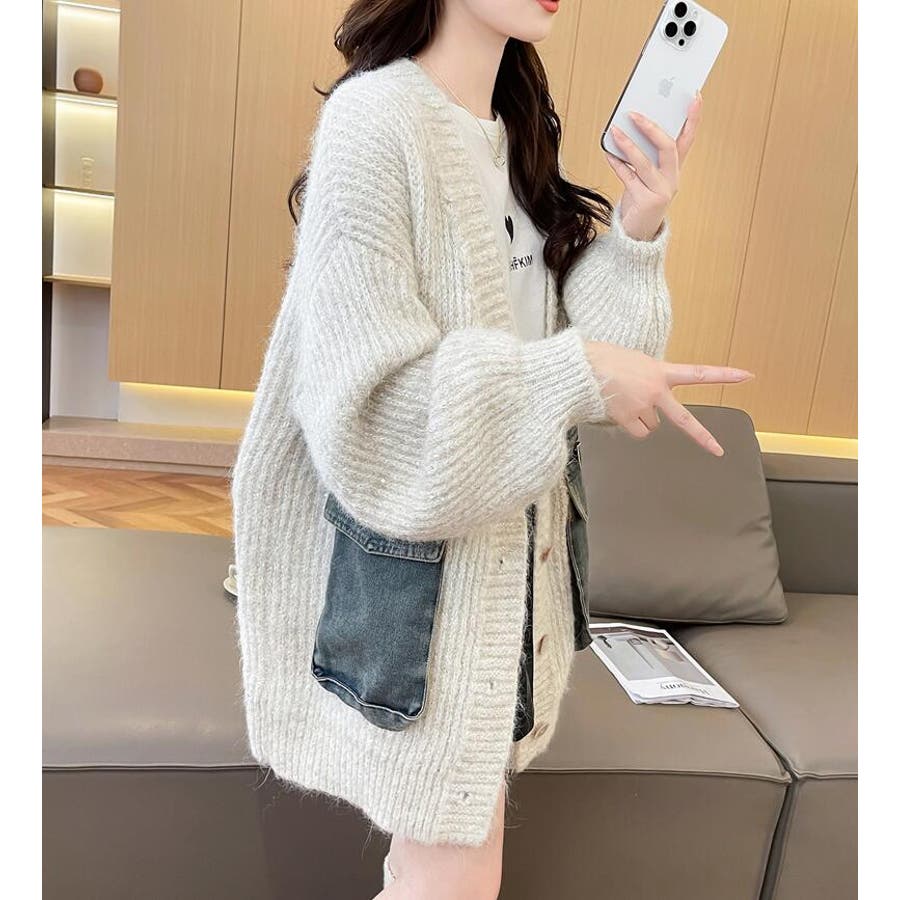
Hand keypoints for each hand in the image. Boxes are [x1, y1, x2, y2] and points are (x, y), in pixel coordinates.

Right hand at [583, 339, 753, 455]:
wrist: (580, 369)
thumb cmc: (602, 359)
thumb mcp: (633, 360)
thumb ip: (647, 375)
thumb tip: (647, 395)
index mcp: (660, 371)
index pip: (699, 373)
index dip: (724, 375)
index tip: (746, 376)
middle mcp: (655, 391)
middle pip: (683, 420)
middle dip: (702, 436)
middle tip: (718, 450)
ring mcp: (641, 407)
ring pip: (651, 425)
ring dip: (643, 418)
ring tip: (625, 402)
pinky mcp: (625, 419)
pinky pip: (636, 431)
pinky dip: (629, 426)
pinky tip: (618, 412)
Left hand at [604, 92, 702, 240]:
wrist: (638, 232)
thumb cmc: (641, 198)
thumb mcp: (647, 175)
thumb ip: (645, 154)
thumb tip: (630, 127)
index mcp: (675, 168)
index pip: (688, 139)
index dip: (693, 118)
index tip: (695, 96)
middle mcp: (672, 179)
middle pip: (668, 148)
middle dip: (652, 128)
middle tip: (634, 113)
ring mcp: (660, 192)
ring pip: (645, 163)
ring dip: (628, 145)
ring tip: (614, 130)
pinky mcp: (645, 202)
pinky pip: (629, 178)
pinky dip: (617, 164)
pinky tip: (607, 151)